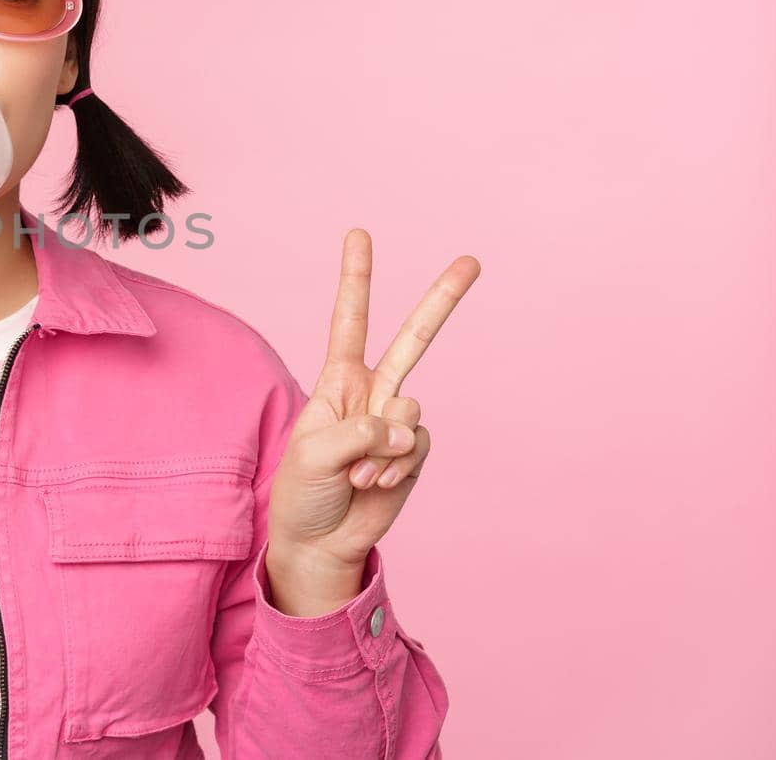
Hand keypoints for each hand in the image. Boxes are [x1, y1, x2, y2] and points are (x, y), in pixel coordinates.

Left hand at [264, 229, 479, 609]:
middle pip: (413, 339)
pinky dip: (393, 469)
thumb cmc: (303, 491)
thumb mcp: (314, 452)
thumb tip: (408, 427)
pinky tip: (373, 485)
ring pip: (411, 406)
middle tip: (472, 260)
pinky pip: (416, 446)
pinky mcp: (415, 453)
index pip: (350, 320)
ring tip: (356, 474)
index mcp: (338, 380)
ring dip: (381, 448)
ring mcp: (397, 422)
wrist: (319, 541)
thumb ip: (362, 431)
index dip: (356, 278)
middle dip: (442, 300)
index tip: (359, 234)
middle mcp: (372, 393)